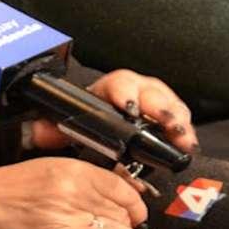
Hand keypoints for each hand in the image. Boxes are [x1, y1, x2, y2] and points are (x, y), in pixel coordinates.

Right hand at [0, 157, 148, 228]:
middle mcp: (75, 188)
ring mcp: (70, 210)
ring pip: (117, 223)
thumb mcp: (50, 168)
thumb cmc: (9, 185)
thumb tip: (116, 192)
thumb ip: (83, 178)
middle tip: (124, 222)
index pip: (122, 185)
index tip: (136, 207)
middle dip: (129, 217)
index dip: (134, 200)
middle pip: (123, 206)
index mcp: (73, 168)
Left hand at [26, 69, 198, 153]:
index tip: (129, 106)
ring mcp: (154, 106)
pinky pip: (181, 121)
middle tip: (167, 124)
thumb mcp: (62, 126)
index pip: (119, 83)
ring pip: (170, 104)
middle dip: (161, 107)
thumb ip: (48, 129)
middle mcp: (135, 93)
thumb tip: (39, 131)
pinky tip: (189, 146)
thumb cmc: (81, 126)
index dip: (125, 92)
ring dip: (178, 120)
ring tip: (183, 139)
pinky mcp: (168, 123)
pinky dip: (187, 133)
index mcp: (108, 90)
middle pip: (152, 91)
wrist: (95, 134)